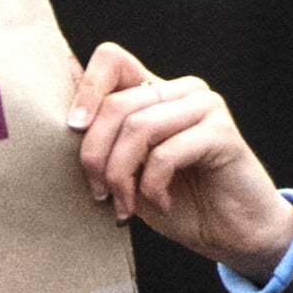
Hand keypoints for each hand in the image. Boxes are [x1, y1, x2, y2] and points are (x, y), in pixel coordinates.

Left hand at [69, 43, 292, 276]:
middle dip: (96, 156)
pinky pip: (166, 152)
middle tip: (100, 194)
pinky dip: (152, 185)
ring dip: (120, 174)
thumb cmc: (175, 202)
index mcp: (154, 93)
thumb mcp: (124, 171)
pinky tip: (160, 203)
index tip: (73, 130)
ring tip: (125, 203)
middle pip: (115, 104)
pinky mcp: (222, 132)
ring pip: (137, 126)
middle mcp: (180, 91)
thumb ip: (100, 136)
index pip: (111, 59)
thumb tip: (64, 78)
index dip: (85, 89)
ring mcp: (204, 107)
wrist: (228, 234)